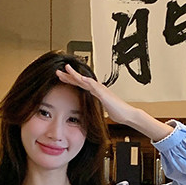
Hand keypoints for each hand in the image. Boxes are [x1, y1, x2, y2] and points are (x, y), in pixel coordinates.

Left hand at [56, 64, 173, 142]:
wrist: (127, 115)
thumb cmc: (118, 112)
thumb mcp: (103, 108)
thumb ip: (97, 105)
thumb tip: (92, 108)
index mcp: (96, 92)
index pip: (80, 84)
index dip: (70, 80)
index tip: (62, 78)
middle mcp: (97, 88)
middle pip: (80, 80)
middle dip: (68, 75)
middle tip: (58, 72)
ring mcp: (101, 90)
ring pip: (86, 80)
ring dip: (76, 75)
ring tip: (67, 69)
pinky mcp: (104, 94)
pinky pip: (94, 86)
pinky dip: (87, 82)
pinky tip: (81, 78)